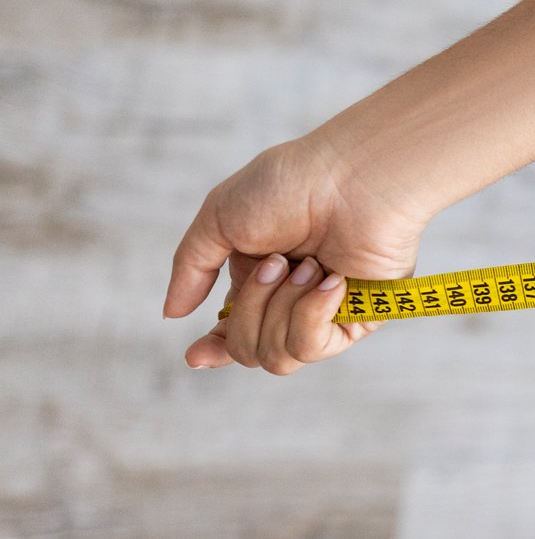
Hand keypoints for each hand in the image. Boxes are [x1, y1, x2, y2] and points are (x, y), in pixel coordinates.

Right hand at [165, 137, 427, 373]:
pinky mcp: (357, 321)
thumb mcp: (219, 219)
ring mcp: (324, 314)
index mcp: (256, 280)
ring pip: (277, 356)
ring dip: (279, 307)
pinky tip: (331, 281)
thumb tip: (172, 313)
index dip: (214, 349)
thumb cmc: (289, 187)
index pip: (231, 334)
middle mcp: (289, 302)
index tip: (194, 356)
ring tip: (307, 265)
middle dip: (250, 307)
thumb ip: (192, 268)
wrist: (350, 182)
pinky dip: (310, 313)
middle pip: (247, 349)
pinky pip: (312, 347)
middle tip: (276, 262)